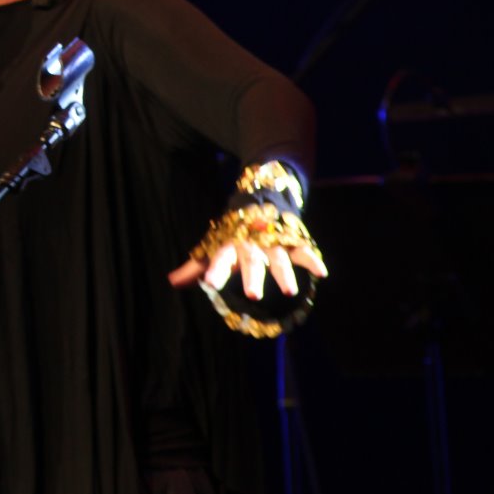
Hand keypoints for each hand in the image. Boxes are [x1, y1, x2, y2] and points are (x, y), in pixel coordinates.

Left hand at [166, 230, 327, 298]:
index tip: (209, 283)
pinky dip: (312, 260)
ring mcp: (273, 241)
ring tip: (288, 291)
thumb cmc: (232, 233)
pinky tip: (321, 273)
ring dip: (284, 273)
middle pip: (252, 260)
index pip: (220, 257)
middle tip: (252, 294)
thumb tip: (171, 281)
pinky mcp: (292, 239)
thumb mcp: (213, 246)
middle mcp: (251, 243)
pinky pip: (304, 249)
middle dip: (252, 276)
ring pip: (279, 257)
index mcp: (230, 244)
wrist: (259, 199)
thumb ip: (195, 267)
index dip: (215, 269)